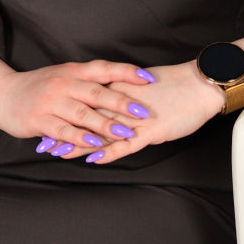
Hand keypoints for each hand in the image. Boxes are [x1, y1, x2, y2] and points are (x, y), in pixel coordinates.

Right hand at [0, 60, 155, 151]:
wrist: (3, 94)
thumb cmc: (40, 86)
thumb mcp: (64, 76)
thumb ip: (89, 81)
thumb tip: (124, 86)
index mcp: (73, 70)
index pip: (104, 68)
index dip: (127, 72)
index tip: (149, 78)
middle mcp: (64, 83)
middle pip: (97, 92)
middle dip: (123, 102)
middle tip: (144, 112)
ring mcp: (51, 101)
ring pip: (83, 114)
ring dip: (106, 125)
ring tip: (126, 133)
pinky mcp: (40, 120)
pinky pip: (64, 131)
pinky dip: (80, 139)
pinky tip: (95, 146)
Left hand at [48, 60, 224, 163]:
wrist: (201, 85)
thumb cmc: (176, 86)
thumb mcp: (145, 87)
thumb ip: (126, 94)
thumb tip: (113, 99)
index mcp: (121, 88)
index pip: (87, 101)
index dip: (66, 111)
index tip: (46, 119)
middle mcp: (123, 101)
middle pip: (87, 116)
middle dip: (64, 129)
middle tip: (42, 140)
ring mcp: (136, 116)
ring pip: (101, 131)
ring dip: (79, 142)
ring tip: (57, 152)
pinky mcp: (151, 130)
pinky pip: (126, 143)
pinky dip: (109, 150)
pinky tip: (93, 158)